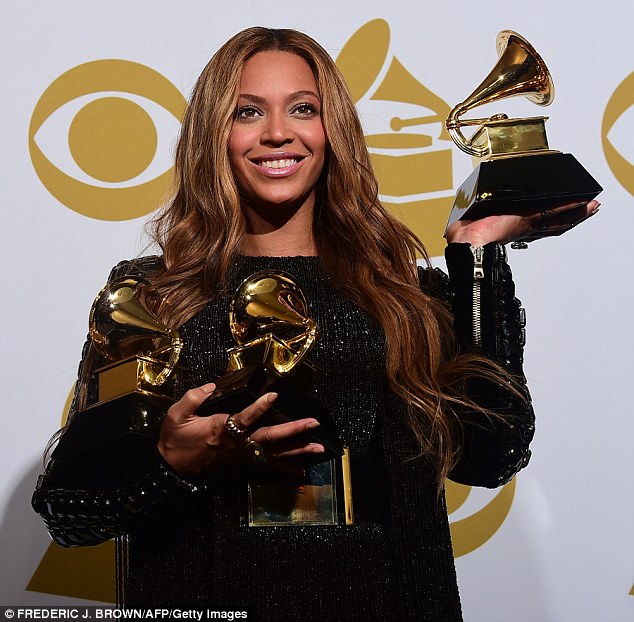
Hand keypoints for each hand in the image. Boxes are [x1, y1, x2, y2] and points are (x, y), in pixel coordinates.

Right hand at [157, 383, 324, 473]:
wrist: (171, 467)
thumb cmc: (175, 439)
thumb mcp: (175, 415)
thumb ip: (193, 398)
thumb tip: (211, 386)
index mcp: (221, 429)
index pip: (244, 417)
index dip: (259, 408)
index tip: (273, 396)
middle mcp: (236, 443)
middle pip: (269, 437)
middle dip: (293, 430)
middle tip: (313, 423)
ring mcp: (242, 454)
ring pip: (274, 452)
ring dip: (298, 449)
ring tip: (319, 447)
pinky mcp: (243, 461)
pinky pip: (268, 465)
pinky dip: (287, 469)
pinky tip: (303, 472)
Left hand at [445, 200, 599, 246]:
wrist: (465, 245)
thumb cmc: (465, 235)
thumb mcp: (474, 212)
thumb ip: (478, 206)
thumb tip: (474, 199)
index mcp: (510, 225)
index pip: (536, 220)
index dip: (552, 216)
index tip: (564, 210)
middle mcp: (521, 226)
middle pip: (554, 221)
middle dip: (572, 215)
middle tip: (588, 207)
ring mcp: (526, 224)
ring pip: (557, 218)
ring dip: (576, 212)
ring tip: (592, 206)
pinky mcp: (526, 220)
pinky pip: (552, 212)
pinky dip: (569, 207)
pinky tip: (583, 203)